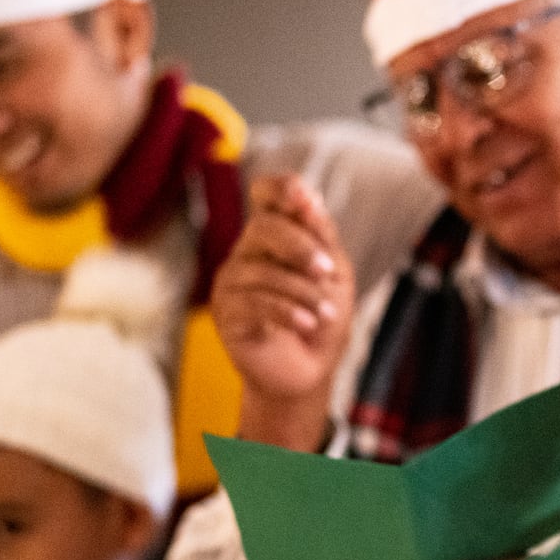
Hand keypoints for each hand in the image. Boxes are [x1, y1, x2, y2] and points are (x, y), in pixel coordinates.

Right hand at [214, 175, 356, 433]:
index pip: (264, 193)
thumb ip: (321, 235)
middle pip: (263, 226)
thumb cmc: (322, 317)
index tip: (306, 199)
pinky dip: (288, 312)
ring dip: (303, 292)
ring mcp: (232, 281)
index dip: (281, 189)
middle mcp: (248, 251)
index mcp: (275, 234)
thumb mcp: (334, 272)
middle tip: (328, 271)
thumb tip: (309, 197)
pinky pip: (253, 302)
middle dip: (301, 247)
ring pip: (262, 271)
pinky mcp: (225, 313)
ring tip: (326, 314)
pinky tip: (308, 325)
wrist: (311, 370)